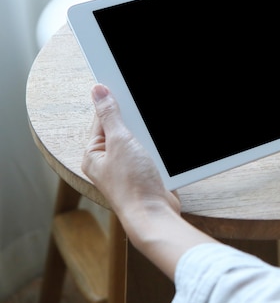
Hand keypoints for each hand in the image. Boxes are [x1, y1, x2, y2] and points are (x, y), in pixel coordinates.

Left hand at [82, 84, 179, 220]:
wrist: (154, 213)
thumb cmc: (132, 185)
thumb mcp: (119, 141)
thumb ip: (110, 115)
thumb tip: (98, 91)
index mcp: (94, 154)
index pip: (101, 119)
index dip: (114, 104)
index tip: (125, 89)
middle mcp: (109, 163)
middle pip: (122, 129)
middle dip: (136, 123)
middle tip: (143, 121)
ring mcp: (128, 170)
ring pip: (140, 141)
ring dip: (149, 138)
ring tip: (151, 143)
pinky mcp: (146, 175)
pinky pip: (152, 154)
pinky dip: (158, 150)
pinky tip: (161, 152)